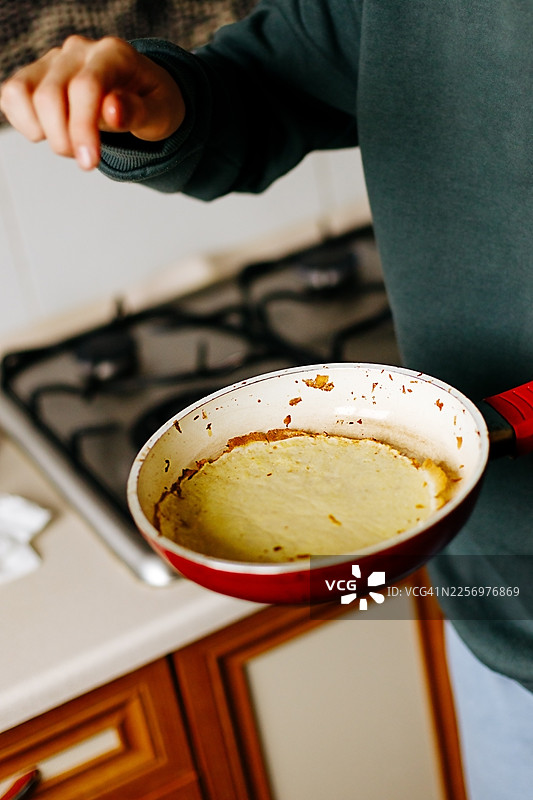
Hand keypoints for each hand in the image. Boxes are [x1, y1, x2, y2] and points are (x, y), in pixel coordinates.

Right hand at [0, 35, 185, 169]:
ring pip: (22, 93)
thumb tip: (111, 109)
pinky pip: (11, 95)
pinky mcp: (35, 74)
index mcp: (113, 54)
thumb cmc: (153, 105)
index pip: (85, 87)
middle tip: (87, 160)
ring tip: (70, 144)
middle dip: (64, 139)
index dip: (82, 129)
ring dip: (43, 132)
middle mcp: (79, 50)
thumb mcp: (162, 114)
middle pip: (50, 95)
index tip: (88, 163)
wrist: (143, 95)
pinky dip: (24, 122)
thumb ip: (139, 112)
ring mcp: (54, 60)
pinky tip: (50, 133)